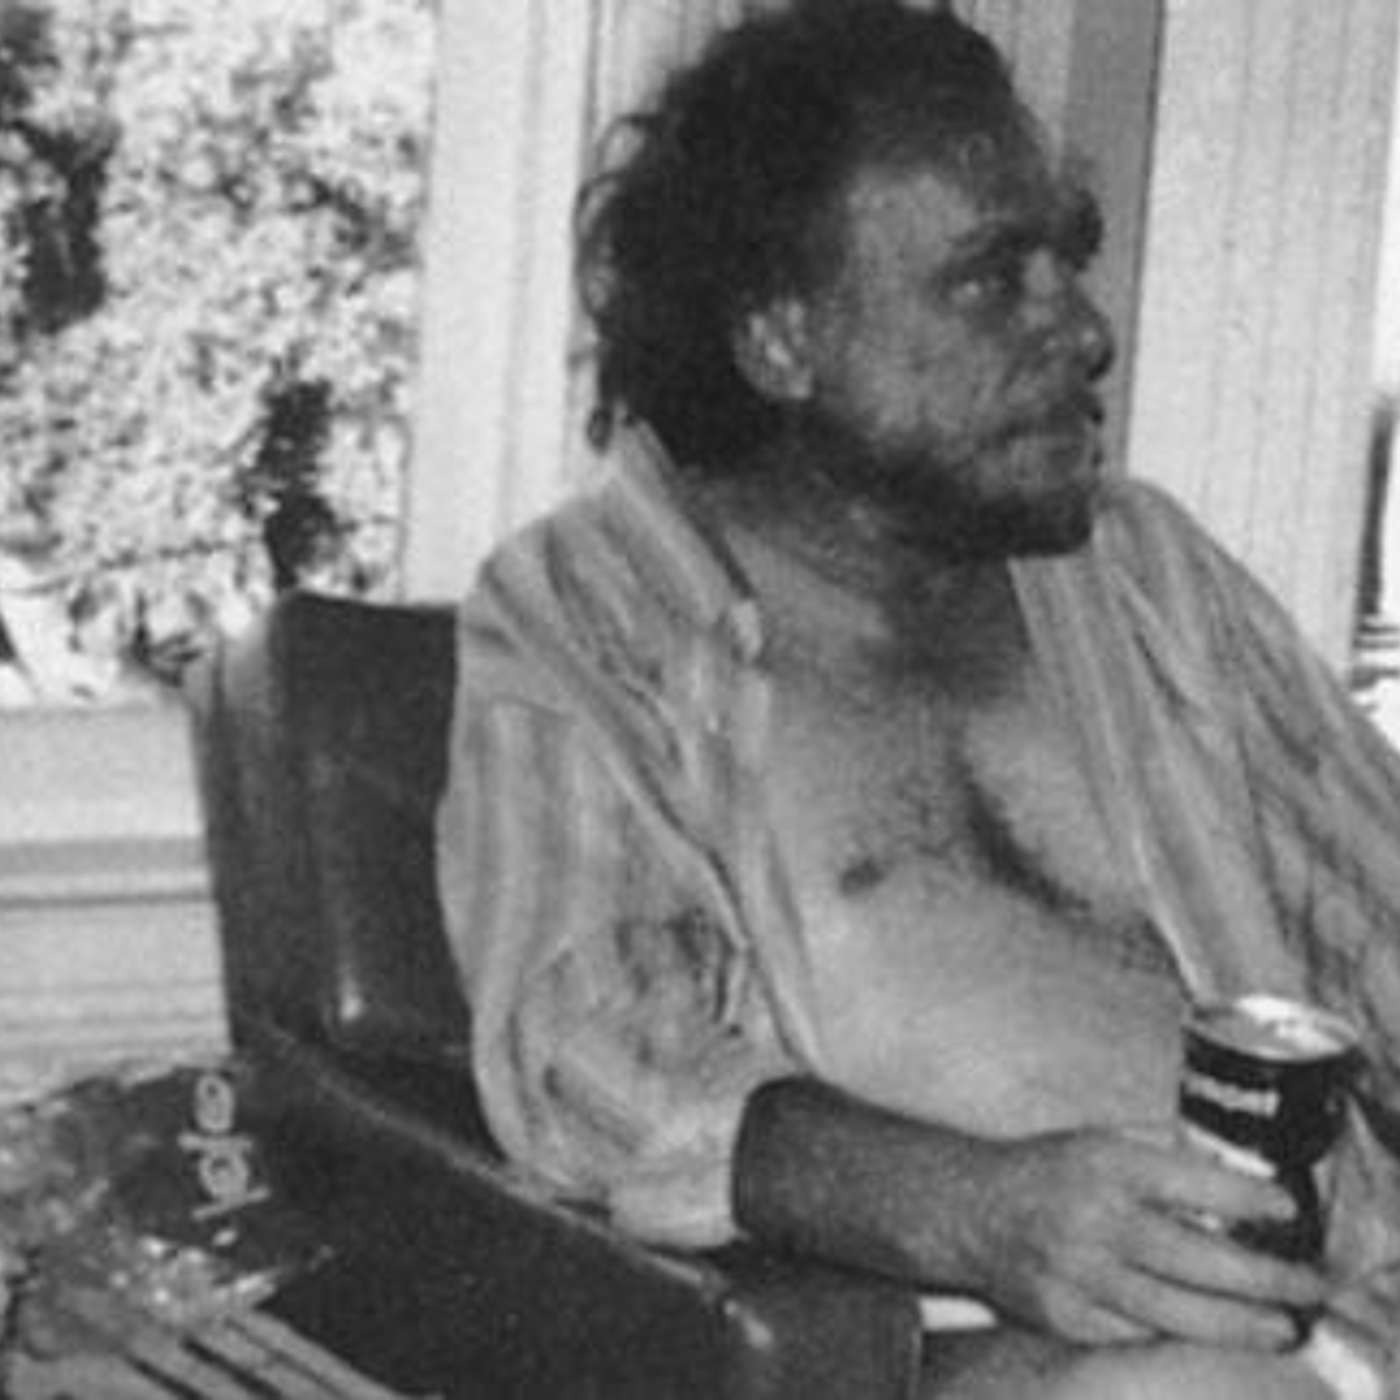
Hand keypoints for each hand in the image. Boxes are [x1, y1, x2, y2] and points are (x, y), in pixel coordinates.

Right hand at [956, 1126, 1329, 1348]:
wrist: (969, 1210)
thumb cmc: (1046, 1171)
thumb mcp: (1099, 1142)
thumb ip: (1160, 1158)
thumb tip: (1234, 1182)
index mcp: (1103, 1164)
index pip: (1189, 1182)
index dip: (1244, 1200)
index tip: (1285, 1209)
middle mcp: (1092, 1219)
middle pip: (1195, 1259)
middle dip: (1262, 1278)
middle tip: (1306, 1286)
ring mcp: (1078, 1274)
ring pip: (1174, 1312)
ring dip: (1236, 1323)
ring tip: (1280, 1328)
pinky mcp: (1066, 1317)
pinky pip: (1136, 1333)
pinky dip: (1176, 1333)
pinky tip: (1210, 1330)